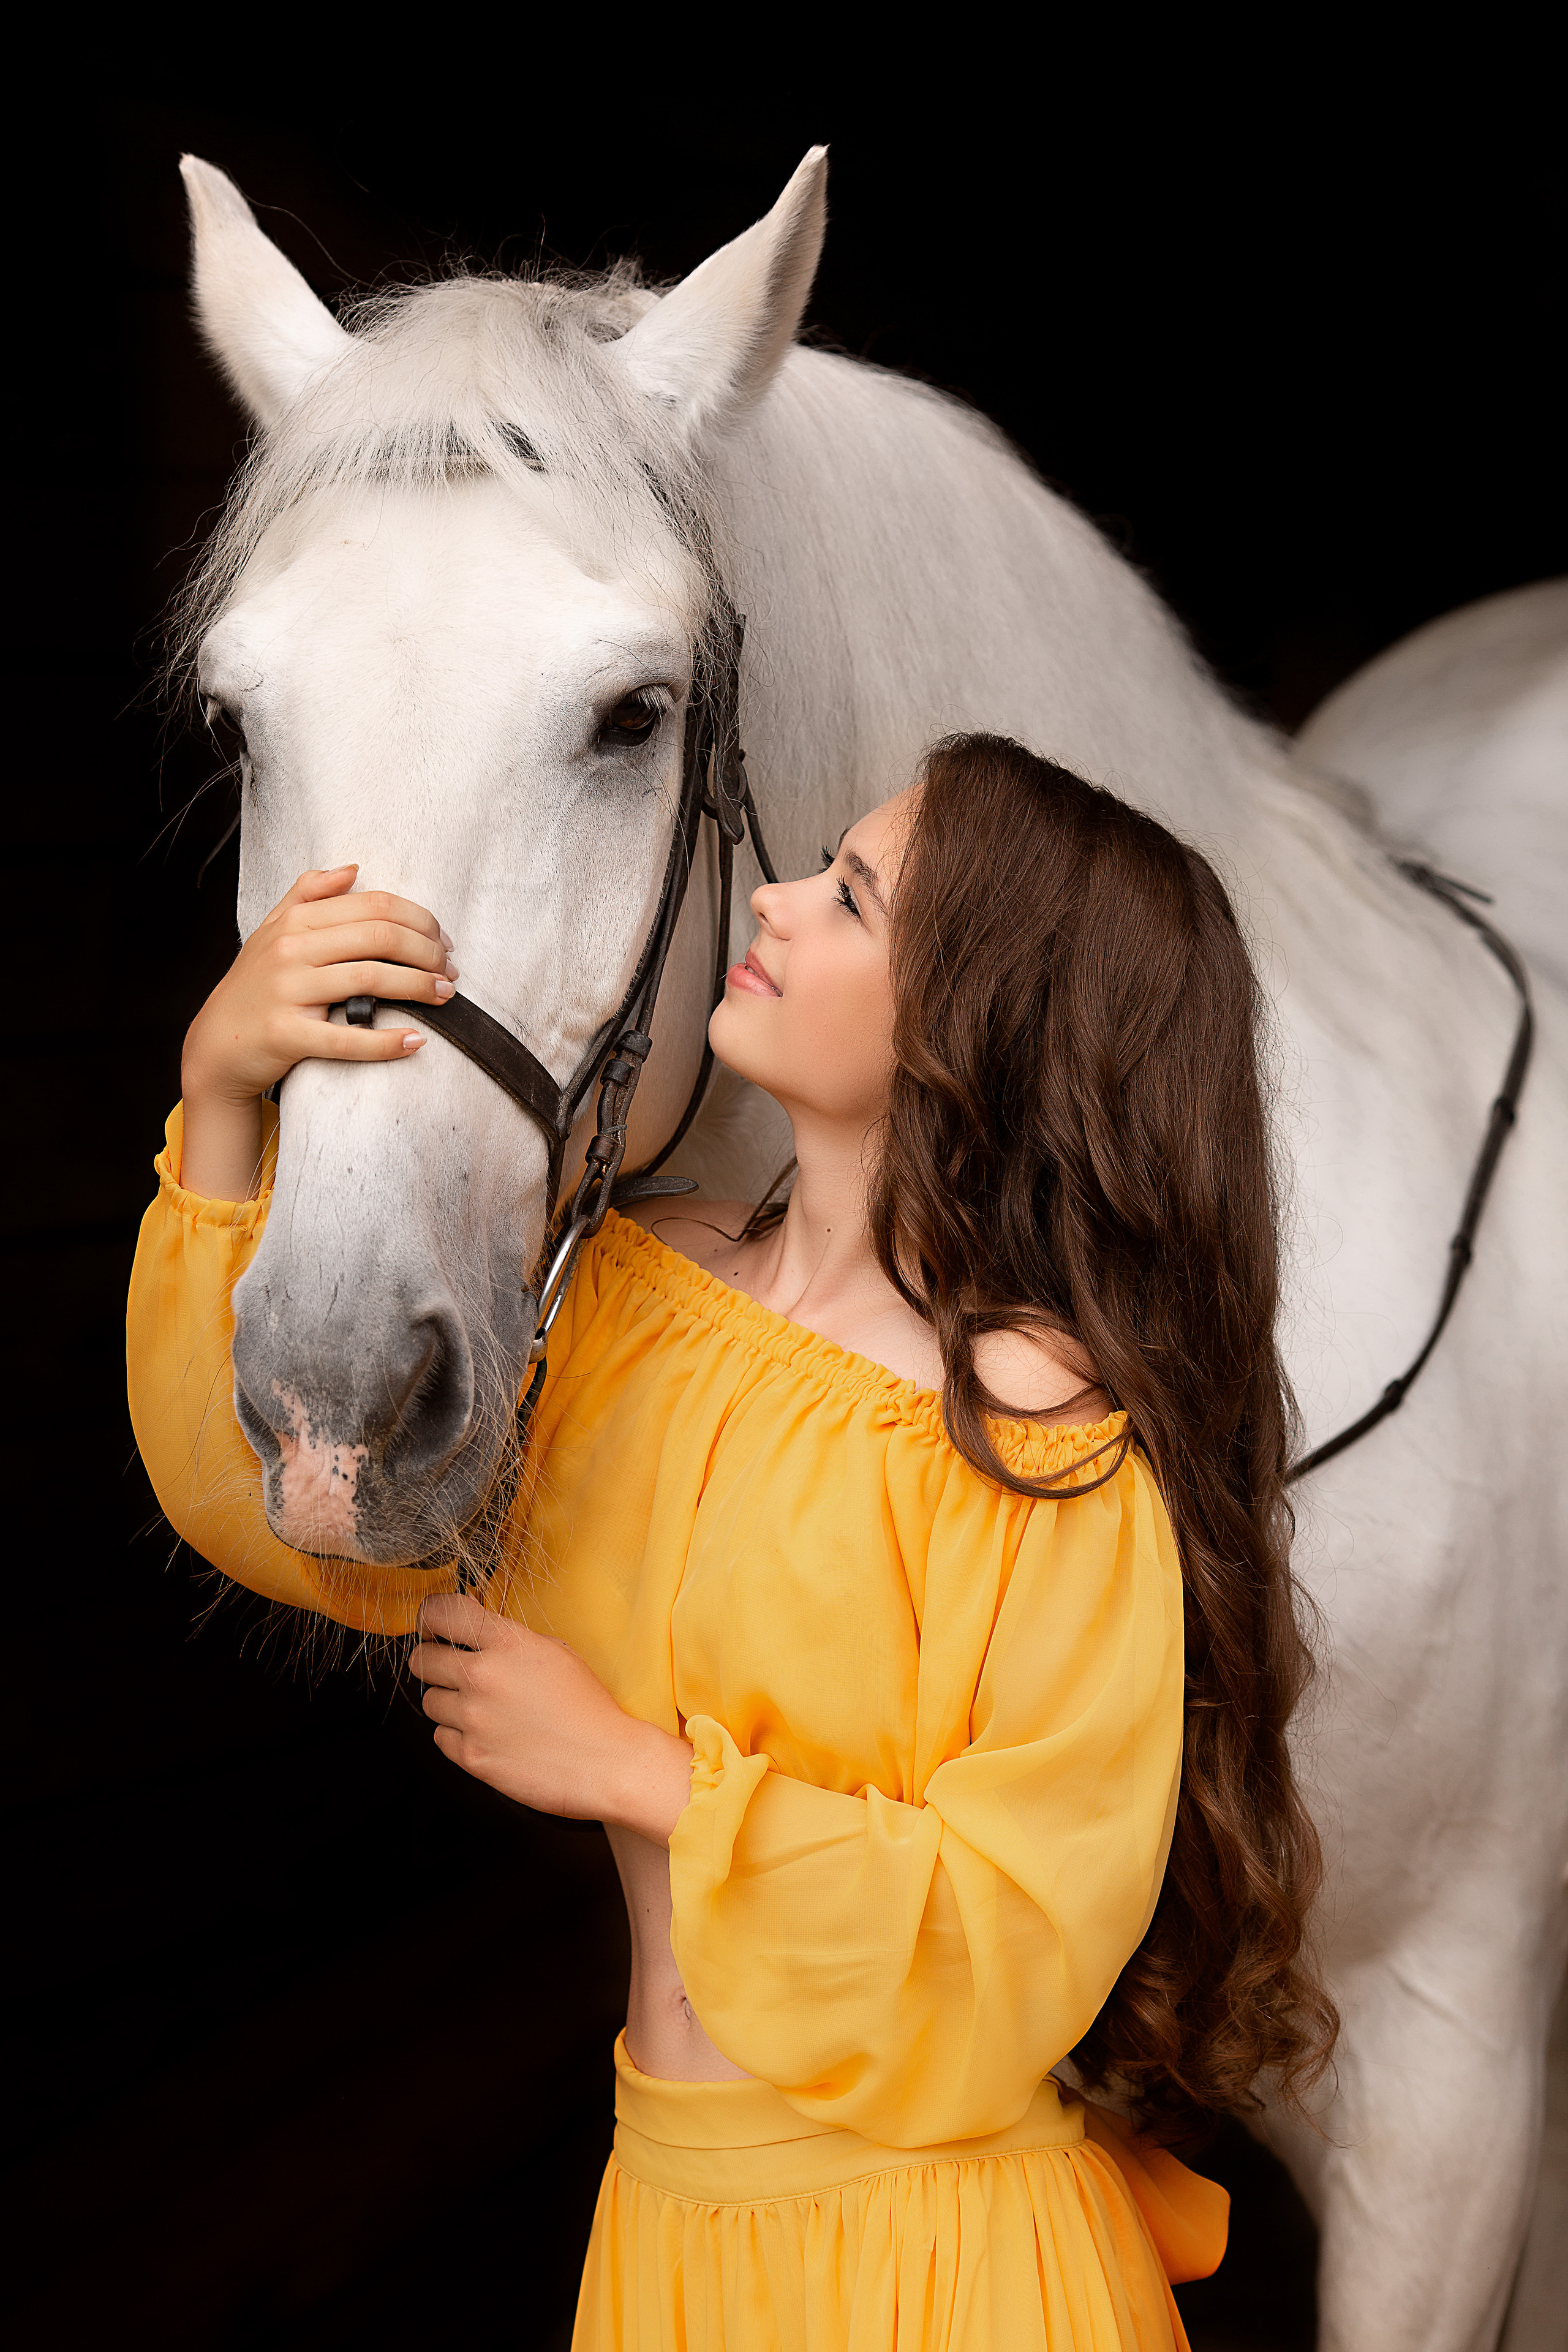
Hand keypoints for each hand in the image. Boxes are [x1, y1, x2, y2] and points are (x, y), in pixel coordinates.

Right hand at [179, 865, 456, 1198]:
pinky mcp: (288, 1035)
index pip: (373, 906)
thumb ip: (309, 894)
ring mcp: (288, 992)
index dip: (419, 920)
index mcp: (296, 921)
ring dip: (419, 987)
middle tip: (450, 969)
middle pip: (379, 937)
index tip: (442, 940)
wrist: (216, 1045)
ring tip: (445, 994)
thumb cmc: (254, 986)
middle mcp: (291, 950)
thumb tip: (352, 869)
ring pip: (370, 979)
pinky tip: (414, 1041)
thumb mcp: (272, 930)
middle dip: (427, 951)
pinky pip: (346, 1038)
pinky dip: (386, 1042)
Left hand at [408, 1594, 694, 1842]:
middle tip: (452, 1669)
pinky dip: (457, 1736)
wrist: (607, 1763)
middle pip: (422, 1659)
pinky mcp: (471, 1756)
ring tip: (481, 1709)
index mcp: (508, 1644)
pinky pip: (441, 1737)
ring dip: (448, 1702)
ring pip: (429, 1700)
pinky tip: (487, 1734)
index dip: (431, 1617)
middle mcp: (484, 1676)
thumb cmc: (588, 1708)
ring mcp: (474, 1719)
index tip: (434, 1625)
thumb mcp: (555, 1653)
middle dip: (434, 1661)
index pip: (441, 1613)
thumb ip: (509, 1641)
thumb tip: (475, 1636)